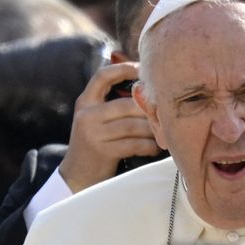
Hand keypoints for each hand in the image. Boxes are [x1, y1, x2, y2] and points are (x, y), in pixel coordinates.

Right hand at [59, 62, 161, 193]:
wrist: (78, 175)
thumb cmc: (97, 144)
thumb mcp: (97, 120)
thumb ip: (115, 104)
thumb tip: (149, 88)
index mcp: (85, 102)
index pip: (102, 76)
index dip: (123, 68)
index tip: (142, 68)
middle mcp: (87, 114)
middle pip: (128, 105)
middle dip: (150, 112)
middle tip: (166, 116)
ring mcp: (93, 133)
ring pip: (134, 125)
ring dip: (153, 131)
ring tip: (162, 135)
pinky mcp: (102, 151)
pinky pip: (135, 144)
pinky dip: (150, 146)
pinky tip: (154, 148)